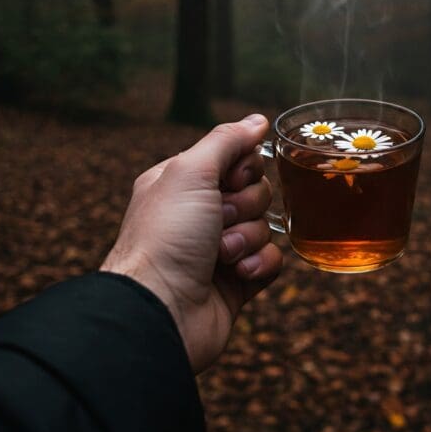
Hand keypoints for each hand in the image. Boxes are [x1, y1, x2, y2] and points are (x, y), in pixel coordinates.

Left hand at [101, 114, 281, 372]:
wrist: (159, 312)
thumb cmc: (165, 238)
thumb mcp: (191, 172)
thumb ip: (227, 141)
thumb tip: (257, 120)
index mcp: (183, 183)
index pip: (236, 158)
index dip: (242, 168)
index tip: (228, 180)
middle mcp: (200, 213)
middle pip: (255, 190)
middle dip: (244, 206)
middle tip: (219, 220)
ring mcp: (219, 248)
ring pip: (264, 225)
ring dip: (247, 238)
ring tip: (221, 255)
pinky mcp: (237, 280)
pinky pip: (271, 259)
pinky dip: (258, 265)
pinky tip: (237, 274)